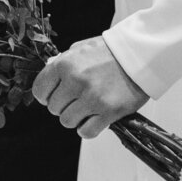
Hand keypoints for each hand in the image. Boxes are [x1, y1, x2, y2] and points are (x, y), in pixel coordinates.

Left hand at [33, 37, 147, 138]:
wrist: (141, 55)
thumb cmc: (111, 51)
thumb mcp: (81, 48)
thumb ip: (62, 62)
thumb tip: (48, 73)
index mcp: (66, 64)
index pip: (40, 90)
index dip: (45, 96)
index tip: (53, 96)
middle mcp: (76, 81)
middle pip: (54, 109)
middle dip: (63, 106)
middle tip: (76, 100)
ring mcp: (92, 98)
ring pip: (67, 122)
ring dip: (75, 118)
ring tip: (87, 108)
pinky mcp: (108, 112)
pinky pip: (86, 132)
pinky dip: (88, 128)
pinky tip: (95, 118)